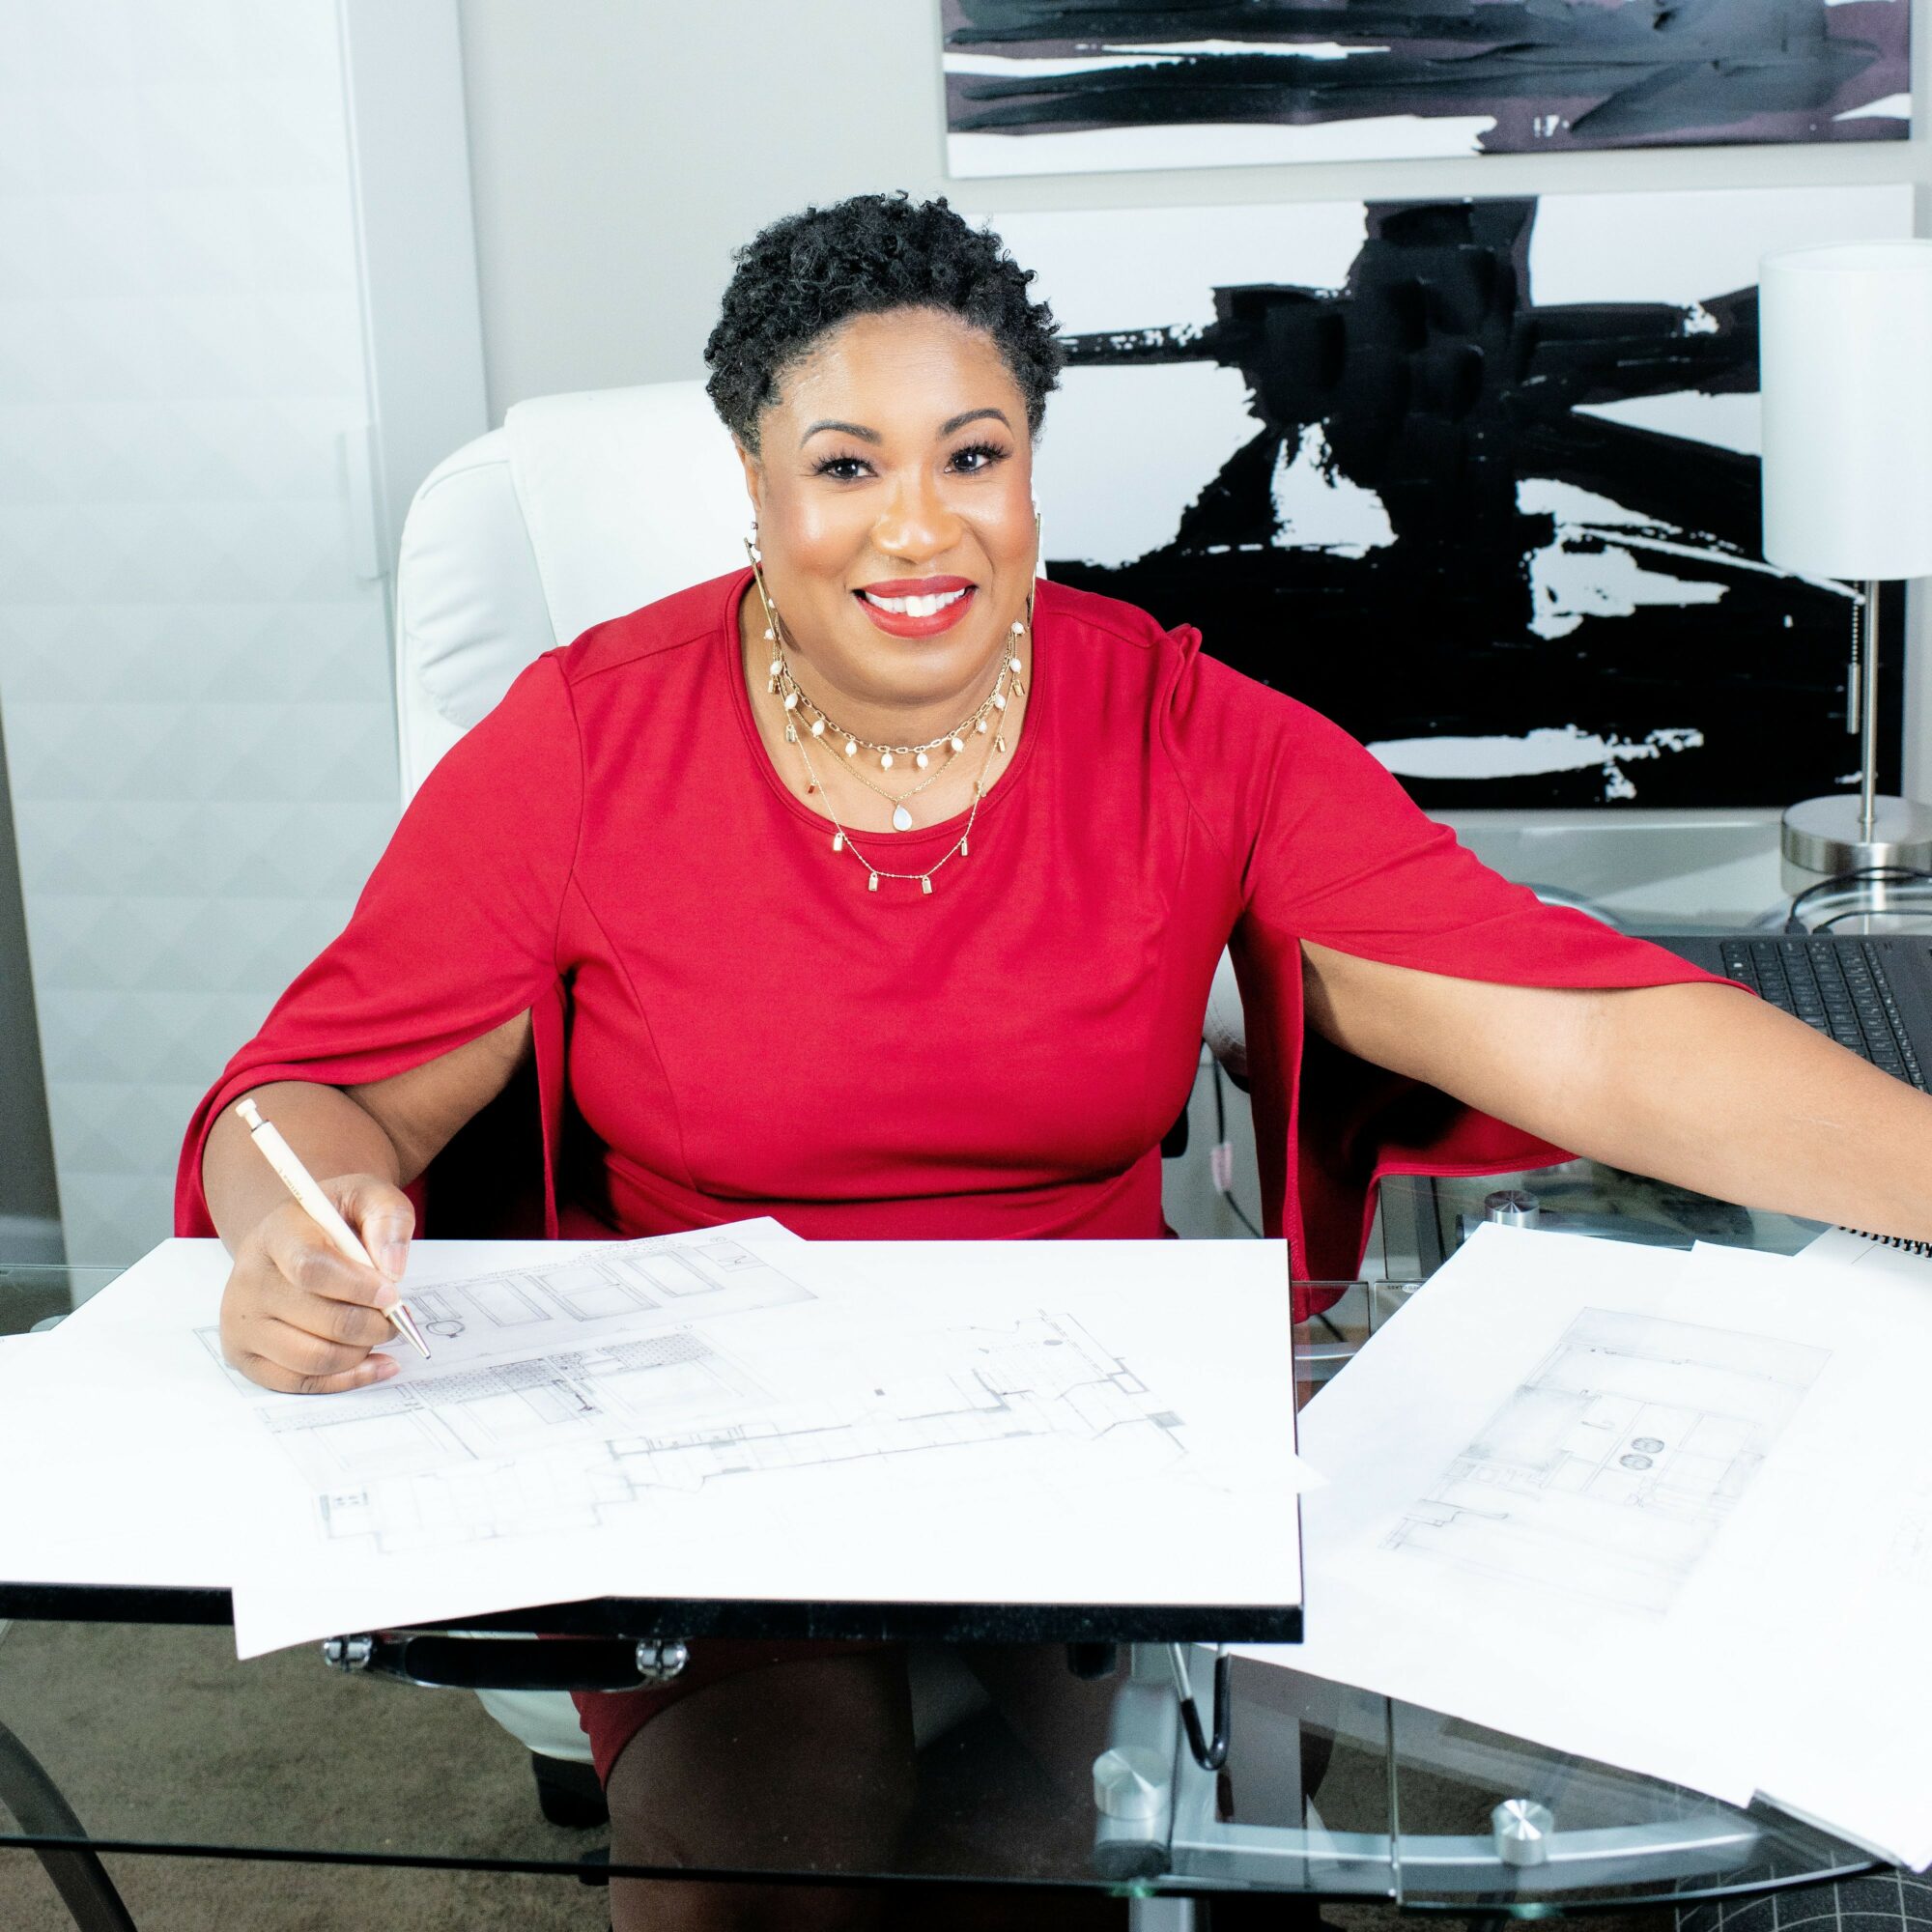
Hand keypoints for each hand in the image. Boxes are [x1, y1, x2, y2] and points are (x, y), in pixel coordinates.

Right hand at [218, 1175, 414, 1393]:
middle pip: (320, 1320)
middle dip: (372, 1324)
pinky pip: (300, 1383)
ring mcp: (241, 1322)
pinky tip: (373, 1364)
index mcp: (276, 1235)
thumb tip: (392, 1268)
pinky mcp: (244, 1355)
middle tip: (395, 1317)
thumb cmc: (333, 1222)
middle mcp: (249, 1280)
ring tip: (379, 1333)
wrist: (293, 1240)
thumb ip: (388, 1218)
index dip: (358, 1286)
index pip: (311, 1268)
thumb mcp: (365, 1197)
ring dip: (361, 1352)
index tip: (391, 1293)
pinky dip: (346, 1379)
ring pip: (314, 1358)